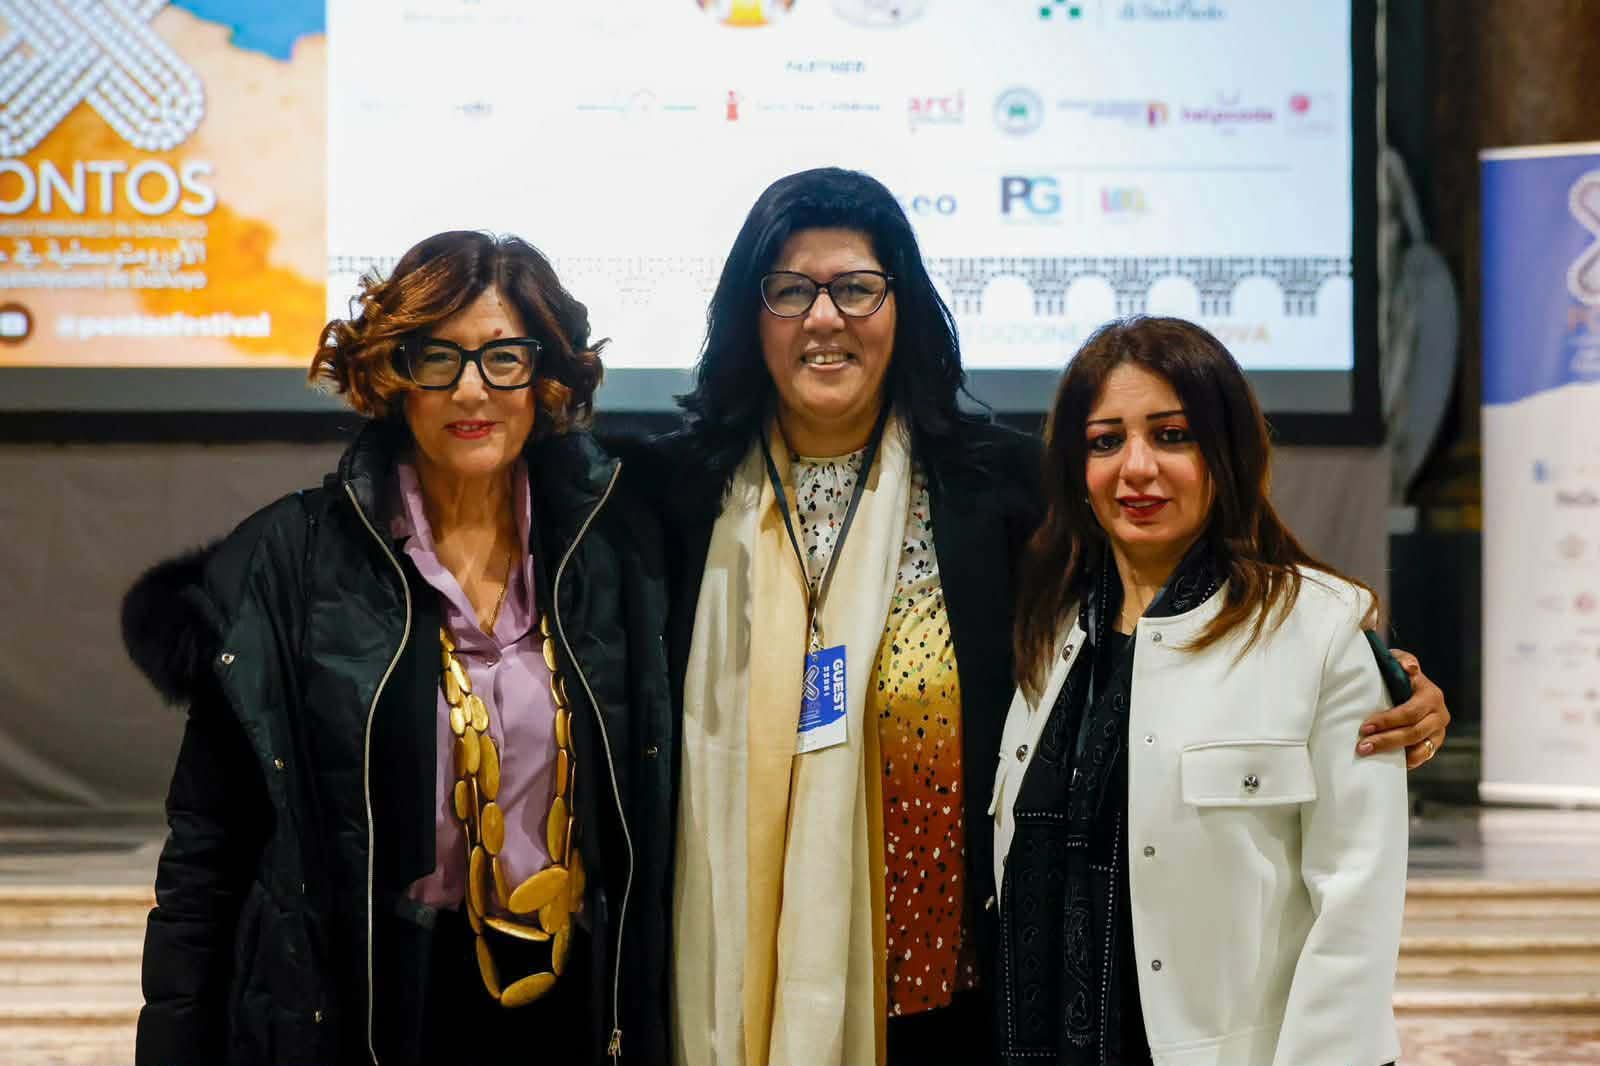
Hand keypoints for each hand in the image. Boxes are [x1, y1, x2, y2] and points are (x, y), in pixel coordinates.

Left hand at [1356, 649, 1449, 768]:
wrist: (1411, 687)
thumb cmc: (1399, 673)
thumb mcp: (1399, 662)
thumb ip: (1403, 660)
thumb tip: (1410, 668)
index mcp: (1431, 695)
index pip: (1410, 712)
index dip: (1387, 721)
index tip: (1365, 727)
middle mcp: (1440, 715)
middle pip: (1413, 733)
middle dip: (1386, 740)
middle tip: (1362, 745)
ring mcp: (1439, 731)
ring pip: (1419, 749)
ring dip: (1393, 753)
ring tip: (1368, 754)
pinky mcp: (1434, 744)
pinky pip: (1422, 757)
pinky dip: (1406, 761)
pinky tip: (1386, 762)